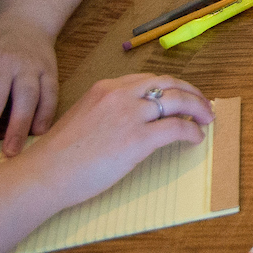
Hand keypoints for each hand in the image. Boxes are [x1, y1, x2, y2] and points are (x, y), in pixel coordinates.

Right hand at [21, 74, 212, 208]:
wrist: (46, 173)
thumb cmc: (60, 155)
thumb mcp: (83, 117)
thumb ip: (107, 112)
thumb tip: (131, 121)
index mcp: (105, 88)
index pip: (148, 79)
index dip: (170, 87)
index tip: (181, 95)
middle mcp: (120, 95)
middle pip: (168, 83)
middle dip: (191, 92)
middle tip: (203, 105)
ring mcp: (130, 115)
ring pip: (177, 101)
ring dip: (198, 108)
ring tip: (207, 119)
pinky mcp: (137, 139)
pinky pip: (177, 128)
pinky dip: (191, 131)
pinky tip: (195, 138)